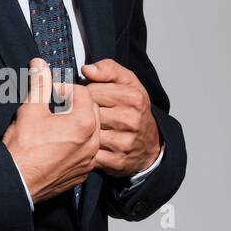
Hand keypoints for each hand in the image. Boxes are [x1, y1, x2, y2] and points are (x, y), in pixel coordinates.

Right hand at [1, 58, 100, 203]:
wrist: (17, 182)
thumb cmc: (23, 147)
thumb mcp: (30, 109)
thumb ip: (39, 84)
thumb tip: (39, 63)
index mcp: (83, 122)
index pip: (83, 93)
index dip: (65, 88)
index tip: (51, 92)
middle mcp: (92, 142)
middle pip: (91, 111)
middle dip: (74, 104)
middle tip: (54, 104)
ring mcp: (88, 160)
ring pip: (90, 132)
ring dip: (77, 124)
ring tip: (56, 123)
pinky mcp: (82, 173)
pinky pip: (86, 152)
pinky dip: (76, 144)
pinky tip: (58, 143)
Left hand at [80, 58, 162, 175]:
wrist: (148, 144)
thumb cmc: (133, 109)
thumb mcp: (128, 83)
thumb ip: (108, 69)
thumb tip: (86, 69)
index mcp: (133, 98)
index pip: (91, 91)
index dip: (86, 93)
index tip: (88, 97)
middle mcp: (131, 120)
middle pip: (88, 112)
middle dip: (82, 111)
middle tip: (84, 113)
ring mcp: (124, 142)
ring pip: (86, 132)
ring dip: (81, 130)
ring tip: (85, 127)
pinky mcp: (116, 161)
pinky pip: (89, 152)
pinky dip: (85, 148)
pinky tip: (88, 142)